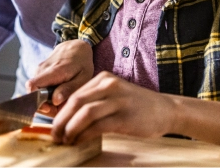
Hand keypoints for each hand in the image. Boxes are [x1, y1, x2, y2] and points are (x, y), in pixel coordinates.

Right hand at [26, 40, 92, 115]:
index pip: (32, 86)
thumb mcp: (83, 77)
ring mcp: (39, 69)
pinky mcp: (39, 71)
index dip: (37, 101)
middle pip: (33, 93)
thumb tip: (54, 101)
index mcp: (53, 71)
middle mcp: (42, 69)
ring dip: (46, 101)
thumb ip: (69, 89)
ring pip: (35, 91)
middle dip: (44, 105)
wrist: (75, 47)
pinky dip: (46, 95)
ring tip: (61, 101)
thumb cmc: (82, 63)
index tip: (50, 108)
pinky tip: (58, 95)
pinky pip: (38, 87)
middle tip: (60, 109)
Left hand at [52, 71, 174, 144]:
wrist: (167, 110)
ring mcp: (117, 100)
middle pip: (76, 101)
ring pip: (85, 113)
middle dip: (61, 119)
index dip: (60, 110)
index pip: (74, 93)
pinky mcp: (125, 117)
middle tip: (54, 134)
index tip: (53, 124)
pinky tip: (79, 141)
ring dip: (70, 128)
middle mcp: (108, 85)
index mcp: (102, 78)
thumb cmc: (137, 106)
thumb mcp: (113, 95)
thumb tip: (68, 116)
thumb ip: (94, 100)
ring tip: (64, 140)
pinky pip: (98, 126)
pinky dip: (85, 134)